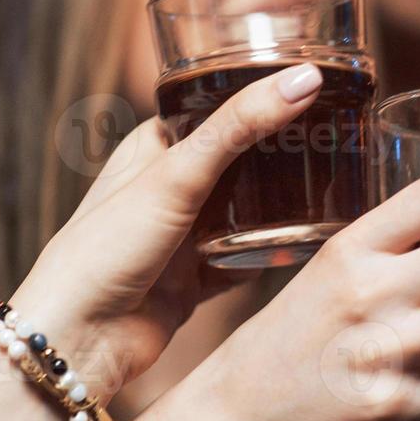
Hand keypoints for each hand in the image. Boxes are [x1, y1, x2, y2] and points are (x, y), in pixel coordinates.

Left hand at [8, 62, 327, 398]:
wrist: (80, 341)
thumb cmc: (108, 248)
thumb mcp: (178, 175)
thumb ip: (240, 126)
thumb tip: (303, 78)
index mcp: (153, 145)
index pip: (216, 106)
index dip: (262, 97)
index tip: (317, 87)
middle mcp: (168, 185)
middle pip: (239, 159)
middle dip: (281, 154)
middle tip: (338, 139)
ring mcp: (182, 233)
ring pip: (245, 210)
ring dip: (278, 206)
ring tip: (332, 187)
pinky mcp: (194, 278)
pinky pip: (242, 260)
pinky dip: (267, 256)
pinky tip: (300, 247)